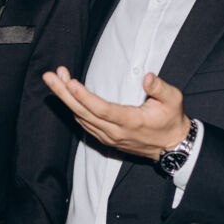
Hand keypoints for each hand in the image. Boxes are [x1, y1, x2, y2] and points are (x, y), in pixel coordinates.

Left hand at [43, 67, 191, 160]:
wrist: (171, 146)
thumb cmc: (171, 120)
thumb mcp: (173, 100)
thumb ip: (160, 87)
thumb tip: (147, 77)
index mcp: (131, 121)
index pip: (102, 109)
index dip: (84, 96)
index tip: (69, 82)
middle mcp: (116, 132)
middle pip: (84, 113)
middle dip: (64, 93)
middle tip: (50, 76)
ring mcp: (109, 137)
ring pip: (81, 118)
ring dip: (66, 99)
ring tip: (56, 79)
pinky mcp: (106, 138)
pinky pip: (84, 124)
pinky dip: (73, 108)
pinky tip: (67, 95)